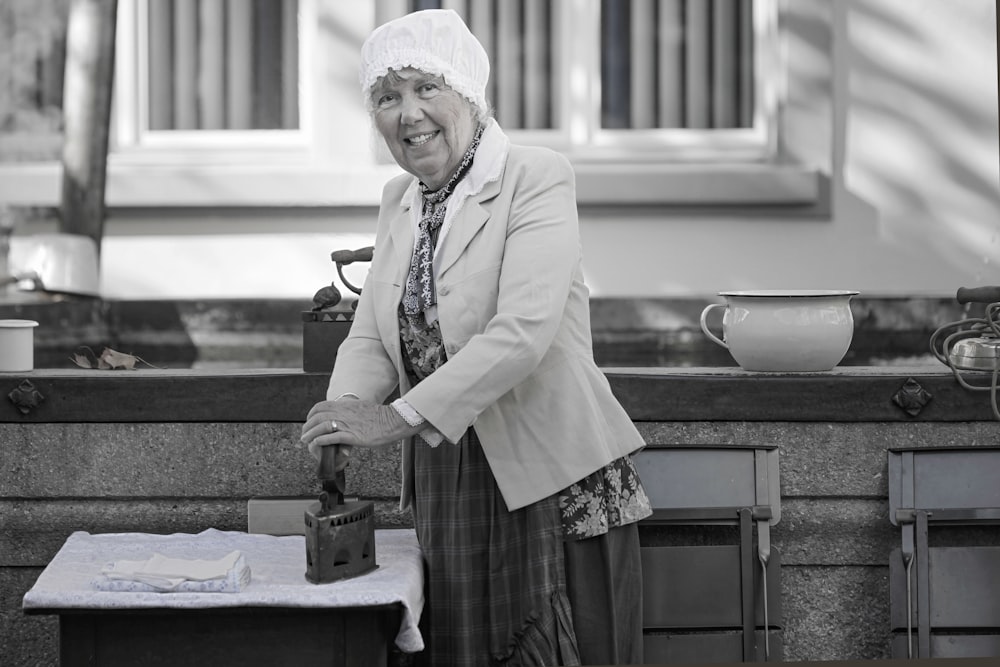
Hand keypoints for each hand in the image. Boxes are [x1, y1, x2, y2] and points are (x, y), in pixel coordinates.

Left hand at [300, 398, 418, 459]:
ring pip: (322, 426)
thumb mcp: (362, 407)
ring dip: (311, 433)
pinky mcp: (353, 435)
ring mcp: (348, 424)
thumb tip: (345, 413)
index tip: (309, 421)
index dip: (311, 414)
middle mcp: (344, 412)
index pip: (321, 406)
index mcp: (346, 405)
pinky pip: (332, 437)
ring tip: (306, 440)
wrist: (394, 420)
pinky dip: (322, 440)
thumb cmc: (381, 416)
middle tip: (304, 434)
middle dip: (307, 425)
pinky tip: (317, 444)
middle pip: (318, 416)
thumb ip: (351, 410)